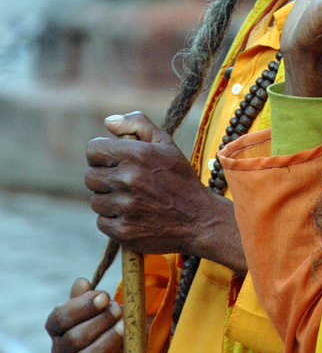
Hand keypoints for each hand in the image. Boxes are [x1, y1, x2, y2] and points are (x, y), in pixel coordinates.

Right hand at [45, 278, 123, 352]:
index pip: (59, 318)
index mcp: (57, 329)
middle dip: (98, 322)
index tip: (105, 296)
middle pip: (73, 338)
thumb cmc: (107, 320)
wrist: (126, 345)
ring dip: (106, 340)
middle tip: (118, 310)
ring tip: (124, 327)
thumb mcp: (98, 305)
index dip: (81, 307)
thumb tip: (81, 283)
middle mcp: (61, 352)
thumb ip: (87, 295)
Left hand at [85, 111, 246, 273]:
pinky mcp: (123, 231)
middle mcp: (128, 179)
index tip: (111, 161)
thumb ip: (137, 124)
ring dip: (109, 200)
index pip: (93, 150)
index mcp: (137, 154)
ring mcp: (125, 206)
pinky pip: (102, 222)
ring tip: (131, 200)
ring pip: (96, 200)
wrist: (199, 219)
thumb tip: (108, 122)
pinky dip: (113, 220)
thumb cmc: (180, 178)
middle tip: (123, 182)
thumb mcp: (166, 144)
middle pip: (90, 177)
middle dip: (104, 178)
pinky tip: (132, 215)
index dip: (100, 154)